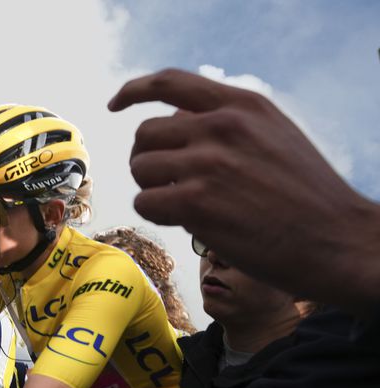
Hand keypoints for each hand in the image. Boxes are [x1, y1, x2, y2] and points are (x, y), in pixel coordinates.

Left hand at [109, 68, 379, 314]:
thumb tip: (175, 124)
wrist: (335, 240)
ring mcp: (208, 163)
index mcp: (241, 105)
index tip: (115, 105)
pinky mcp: (197, 202)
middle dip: (147, 160)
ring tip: (182, 204)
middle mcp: (222, 126)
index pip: (170, 83)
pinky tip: (184, 222)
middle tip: (167, 183)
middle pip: (145, 134)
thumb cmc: (304, 196)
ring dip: (151, 189)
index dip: (134, 91)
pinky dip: (156, 215)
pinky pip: (145, 202)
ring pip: (141, 169)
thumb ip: (227, 124)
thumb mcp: (273, 136)